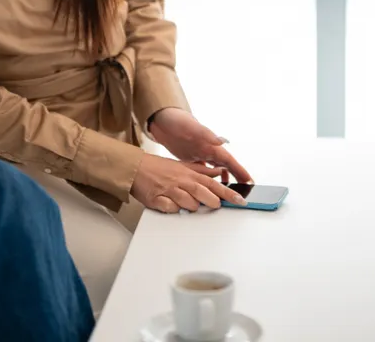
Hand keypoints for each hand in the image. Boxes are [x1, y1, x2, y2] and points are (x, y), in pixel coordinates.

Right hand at [131, 154, 246, 212]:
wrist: (135, 168)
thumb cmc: (158, 168)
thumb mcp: (182, 166)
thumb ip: (202, 170)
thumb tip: (218, 172)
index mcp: (189, 174)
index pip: (213, 184)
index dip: (228, 193)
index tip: (240, 200)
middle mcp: (181, 181)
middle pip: (203, 193)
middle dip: (212, 201)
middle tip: (216, 205)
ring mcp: (169, 190)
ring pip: (189, 203)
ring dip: (191, 206)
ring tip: (185, 202)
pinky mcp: (157, 200)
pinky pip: (171, 209)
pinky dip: (173, 209)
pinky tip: (170, 204)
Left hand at [147, 108, 252, 184]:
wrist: (161, 118)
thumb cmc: (176, 120)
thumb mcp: (191, 127)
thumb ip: (206, 134)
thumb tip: (223, 140)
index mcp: (211, 145)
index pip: (229, 161)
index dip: (240, 171)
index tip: (250, 181)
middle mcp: (208, 150)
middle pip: (226, 167)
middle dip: (236, 178)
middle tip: (243, 192)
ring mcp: (199, 154)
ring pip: (215, 170)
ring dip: (222, 180)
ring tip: (227, 193)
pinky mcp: (190, 158)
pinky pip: (202, 170)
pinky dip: (207, 178)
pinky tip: (207, 186)